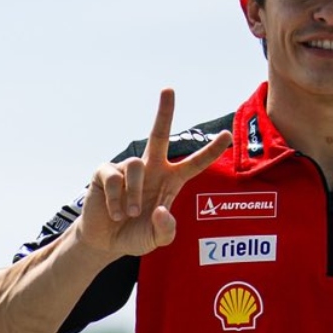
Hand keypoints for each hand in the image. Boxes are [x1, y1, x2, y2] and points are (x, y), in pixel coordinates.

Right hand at [79, 88, 231, 258]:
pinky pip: (115, 178)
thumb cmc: (136, 235)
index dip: (210, 150)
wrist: (105, 242)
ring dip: (134, 194)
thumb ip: (165, 230)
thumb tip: (161, 209)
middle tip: (168, 89)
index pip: (194, 163)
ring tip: (130, 214)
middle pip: (159, 134)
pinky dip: (116, 200)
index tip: (227, 134)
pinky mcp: (105, 173)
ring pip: (136, 166)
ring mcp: (126, 169)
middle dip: (164, 112)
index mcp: (170, 181)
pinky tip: (114, 212)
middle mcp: (150, 169)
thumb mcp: (156, 240)